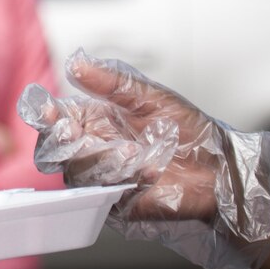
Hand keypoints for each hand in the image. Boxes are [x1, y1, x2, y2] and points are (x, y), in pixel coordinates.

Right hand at [18, 51, 269, 268]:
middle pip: (56, 150)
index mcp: (95, 121)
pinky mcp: (118, 204)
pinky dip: (126, 183)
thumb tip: (76, 64)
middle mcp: (94, 150)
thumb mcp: (151, 97)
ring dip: (104, 161)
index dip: (47, 117)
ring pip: (77, 173)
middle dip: (66, 142)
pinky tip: (149, 174)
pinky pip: (105, 197)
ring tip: (135, 152)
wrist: (222, 171)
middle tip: (82, 135)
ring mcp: (104, 179)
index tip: (50, 112)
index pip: (55, 119)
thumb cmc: (191, 133)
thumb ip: (111, 82)